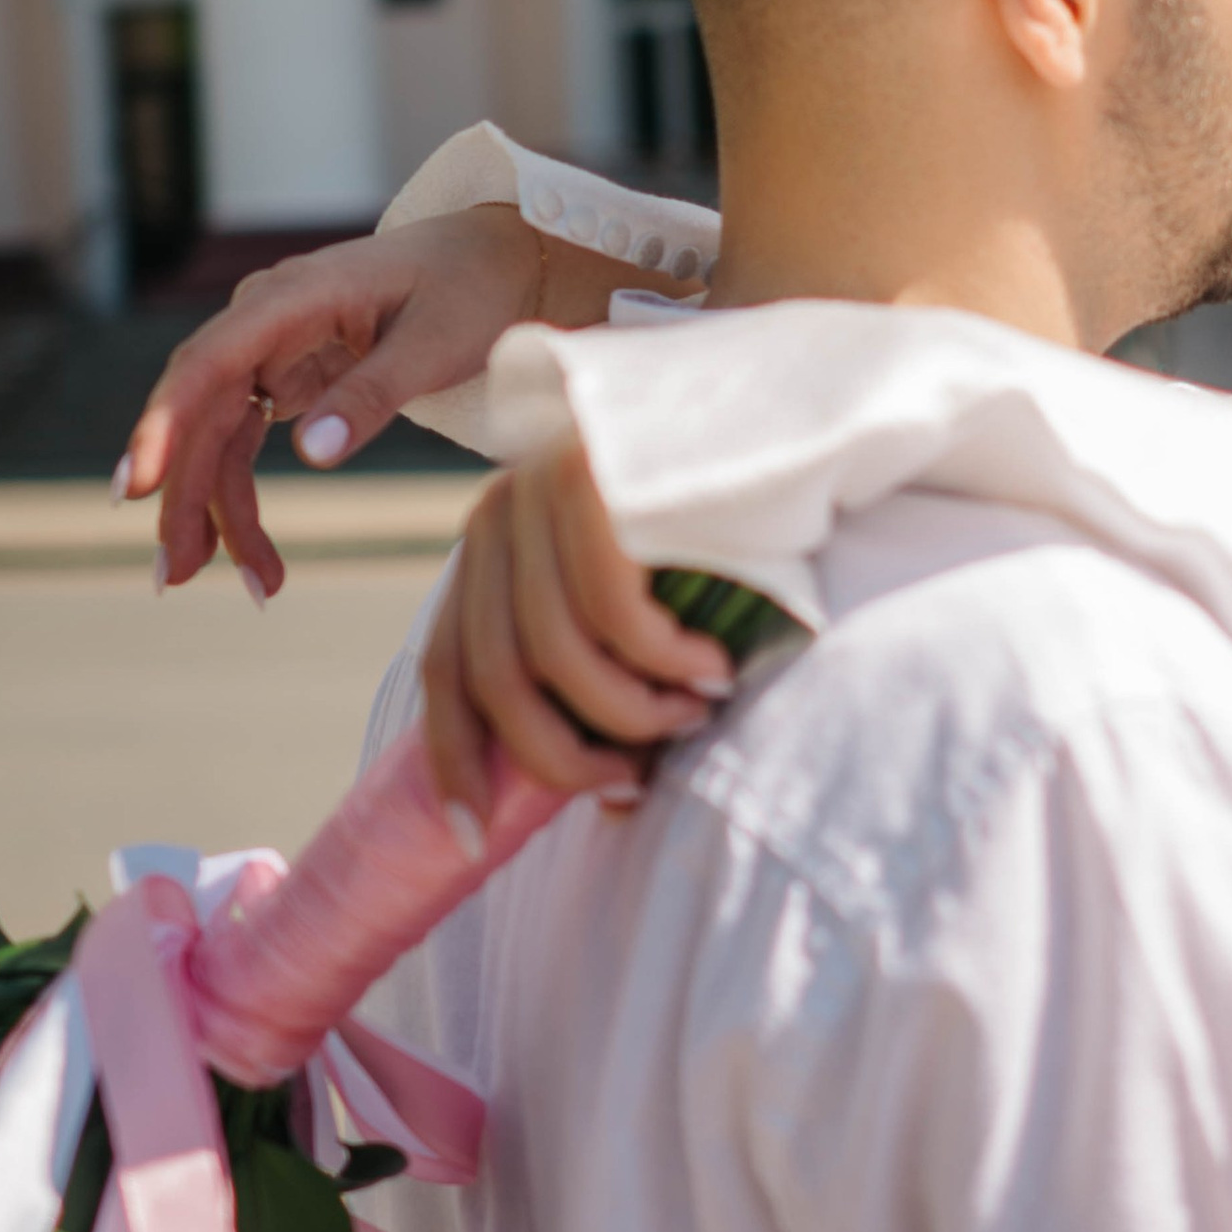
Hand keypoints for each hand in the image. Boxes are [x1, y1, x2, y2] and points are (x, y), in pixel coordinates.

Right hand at [120, 210, 548, 596]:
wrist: (496, 258)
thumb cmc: (470, 287)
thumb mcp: (434, 343)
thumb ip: (371, 394)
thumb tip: (310, 452)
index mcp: (293, 296)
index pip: (209, 362)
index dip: (166, 424)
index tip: (139, 484)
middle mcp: (263, 319)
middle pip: (200, 411)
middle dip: (184, 494)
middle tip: (176, 573)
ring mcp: (269, 350)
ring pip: (216, 438)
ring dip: (215, 513)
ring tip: (245, 588)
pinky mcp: (284, 378)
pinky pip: (243, 443)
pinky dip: (242, 500)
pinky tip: (251, 558)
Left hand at [422, 428, 736, 826]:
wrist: (785, 394)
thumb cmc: (723, 510)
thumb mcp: (638, 587)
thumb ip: (598, 658)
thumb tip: (601, 786)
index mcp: (491, 543)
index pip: (446, 666)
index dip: (453, 759)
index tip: (468, 838)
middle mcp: (499, 511)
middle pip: (495, 677)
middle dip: (564, 754)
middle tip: (634, 778)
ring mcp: (542, 489)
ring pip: (555, 655)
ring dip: (630, 712)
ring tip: (694, 714)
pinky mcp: (598, 480)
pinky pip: (613, 613)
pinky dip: (663, 661)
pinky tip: (712, 667)